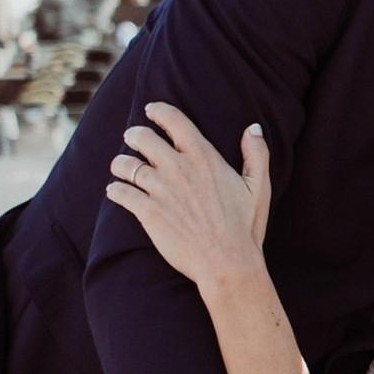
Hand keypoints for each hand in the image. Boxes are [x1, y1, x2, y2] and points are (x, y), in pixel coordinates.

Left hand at [107, 102, 270, 286]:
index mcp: (204, 157)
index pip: (173, 120)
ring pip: (125, 164)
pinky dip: (115, 190)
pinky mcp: (147, 212)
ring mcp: (160, 190)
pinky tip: (117, 192)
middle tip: (133, 138)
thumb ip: (256, 154)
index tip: (152, 111)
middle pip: (142, 137)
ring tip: (122, 167)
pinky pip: (119, 192)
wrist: (227, 263)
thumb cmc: (245, 227)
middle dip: (134, 135)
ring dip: (121, 163)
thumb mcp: (259, 187)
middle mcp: (178, 168)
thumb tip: (252, 128)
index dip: (158, 111)